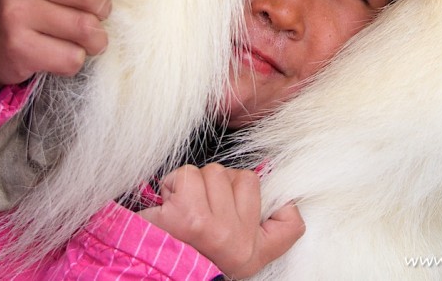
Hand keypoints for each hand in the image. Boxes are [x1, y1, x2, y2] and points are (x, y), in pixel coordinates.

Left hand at [140, 163, 304, 278]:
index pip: (289, 221)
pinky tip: (168, 204)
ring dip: (194, 182)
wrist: (152, 274)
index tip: (257, 210)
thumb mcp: (242, 258)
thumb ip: (271, 231)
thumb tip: (288, 200)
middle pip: (241, 177)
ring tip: (183, 207)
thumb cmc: (193, 256)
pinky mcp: (184, 215)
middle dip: (219, 185)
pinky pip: (186, 175)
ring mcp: (213, 227)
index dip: (278, 205)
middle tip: (202, 209)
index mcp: (254, 252)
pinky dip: (173, 183)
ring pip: (214, 172)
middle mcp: (238, 240)